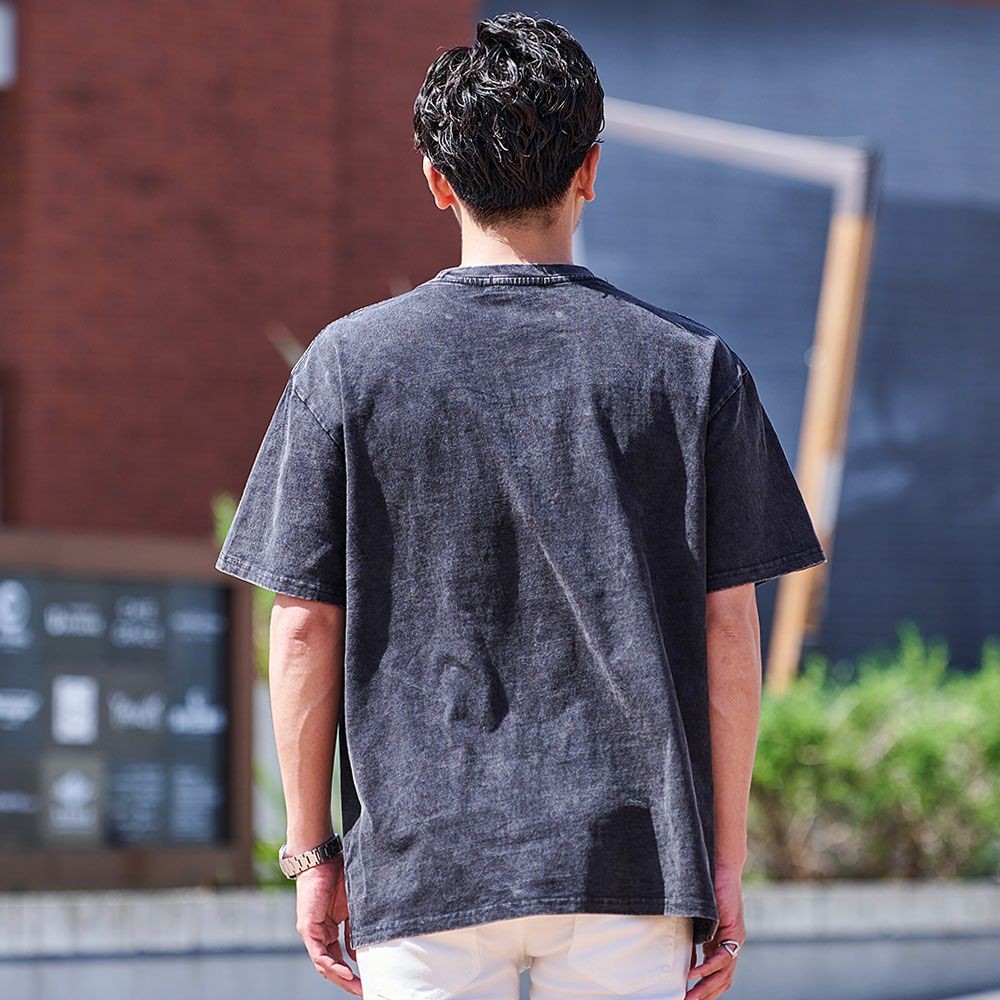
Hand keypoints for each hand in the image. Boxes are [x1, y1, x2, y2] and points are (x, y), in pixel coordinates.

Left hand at [294, 853, 361, 994]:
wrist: (321, 858)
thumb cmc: (337, 875)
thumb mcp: (351, 906)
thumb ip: (355, 929)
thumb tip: (360, 953)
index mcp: (328, 930)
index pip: (339, 957)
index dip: (352, 971)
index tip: (368, 980)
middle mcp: (318, 935)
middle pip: (331, 965)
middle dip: (348, 981)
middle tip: (364, 991)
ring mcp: (312, 933)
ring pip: (325, 964)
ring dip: (342, 978)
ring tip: (358, 987)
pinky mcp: (307, 929)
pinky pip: (320, 954)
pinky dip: (333, 966)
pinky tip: (348, 972)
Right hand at [685, 864, 745, 999]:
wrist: (722, 867)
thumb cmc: (710, 888)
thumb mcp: (700, 920)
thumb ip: (696, 940)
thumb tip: (685, 960)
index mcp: (724, 943)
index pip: (720, 975)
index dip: (707, 989)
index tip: (691, 998)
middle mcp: (733, 944)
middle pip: (723, 980)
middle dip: (705, 995)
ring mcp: (735, 939)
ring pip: (723, 974)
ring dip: (706, 988)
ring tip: (690, 997)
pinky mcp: (734, 931)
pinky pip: (722, 957)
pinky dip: (707, 968)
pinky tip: (693, 975)